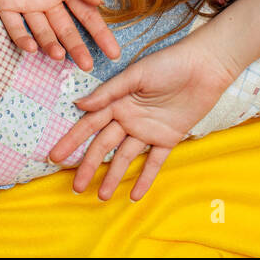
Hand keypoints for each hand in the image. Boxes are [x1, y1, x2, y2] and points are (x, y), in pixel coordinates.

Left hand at [0, 0, 120, 70]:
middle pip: (66, 28)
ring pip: (42, 30)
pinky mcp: (4, 1)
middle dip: (77, 48)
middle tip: (87, 67)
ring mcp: (26, 1)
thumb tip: (99, 2)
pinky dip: (22, 38)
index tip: (114, 53)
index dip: (100, 34)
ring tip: (59, 57)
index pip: (87, 14)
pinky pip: (14, 26)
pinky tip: (32, 48)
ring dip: (51, 45)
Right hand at [47, 33, 239, 200]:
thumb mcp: (135, 74)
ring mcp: (148, 129)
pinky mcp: (169, 138)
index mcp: (117, 101)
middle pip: (104, 146)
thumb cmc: (168, 63)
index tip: (55, 156)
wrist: (204, 66)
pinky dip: (145, 178)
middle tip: (75, 186)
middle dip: (88, 165)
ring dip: (113, 176)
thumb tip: (79, 105)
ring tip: (100, 197)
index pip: (89, 124)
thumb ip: (109, 92)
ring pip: (125, 157)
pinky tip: (135, 195)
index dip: (72, 140)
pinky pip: (155, 161)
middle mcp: (129, 118)